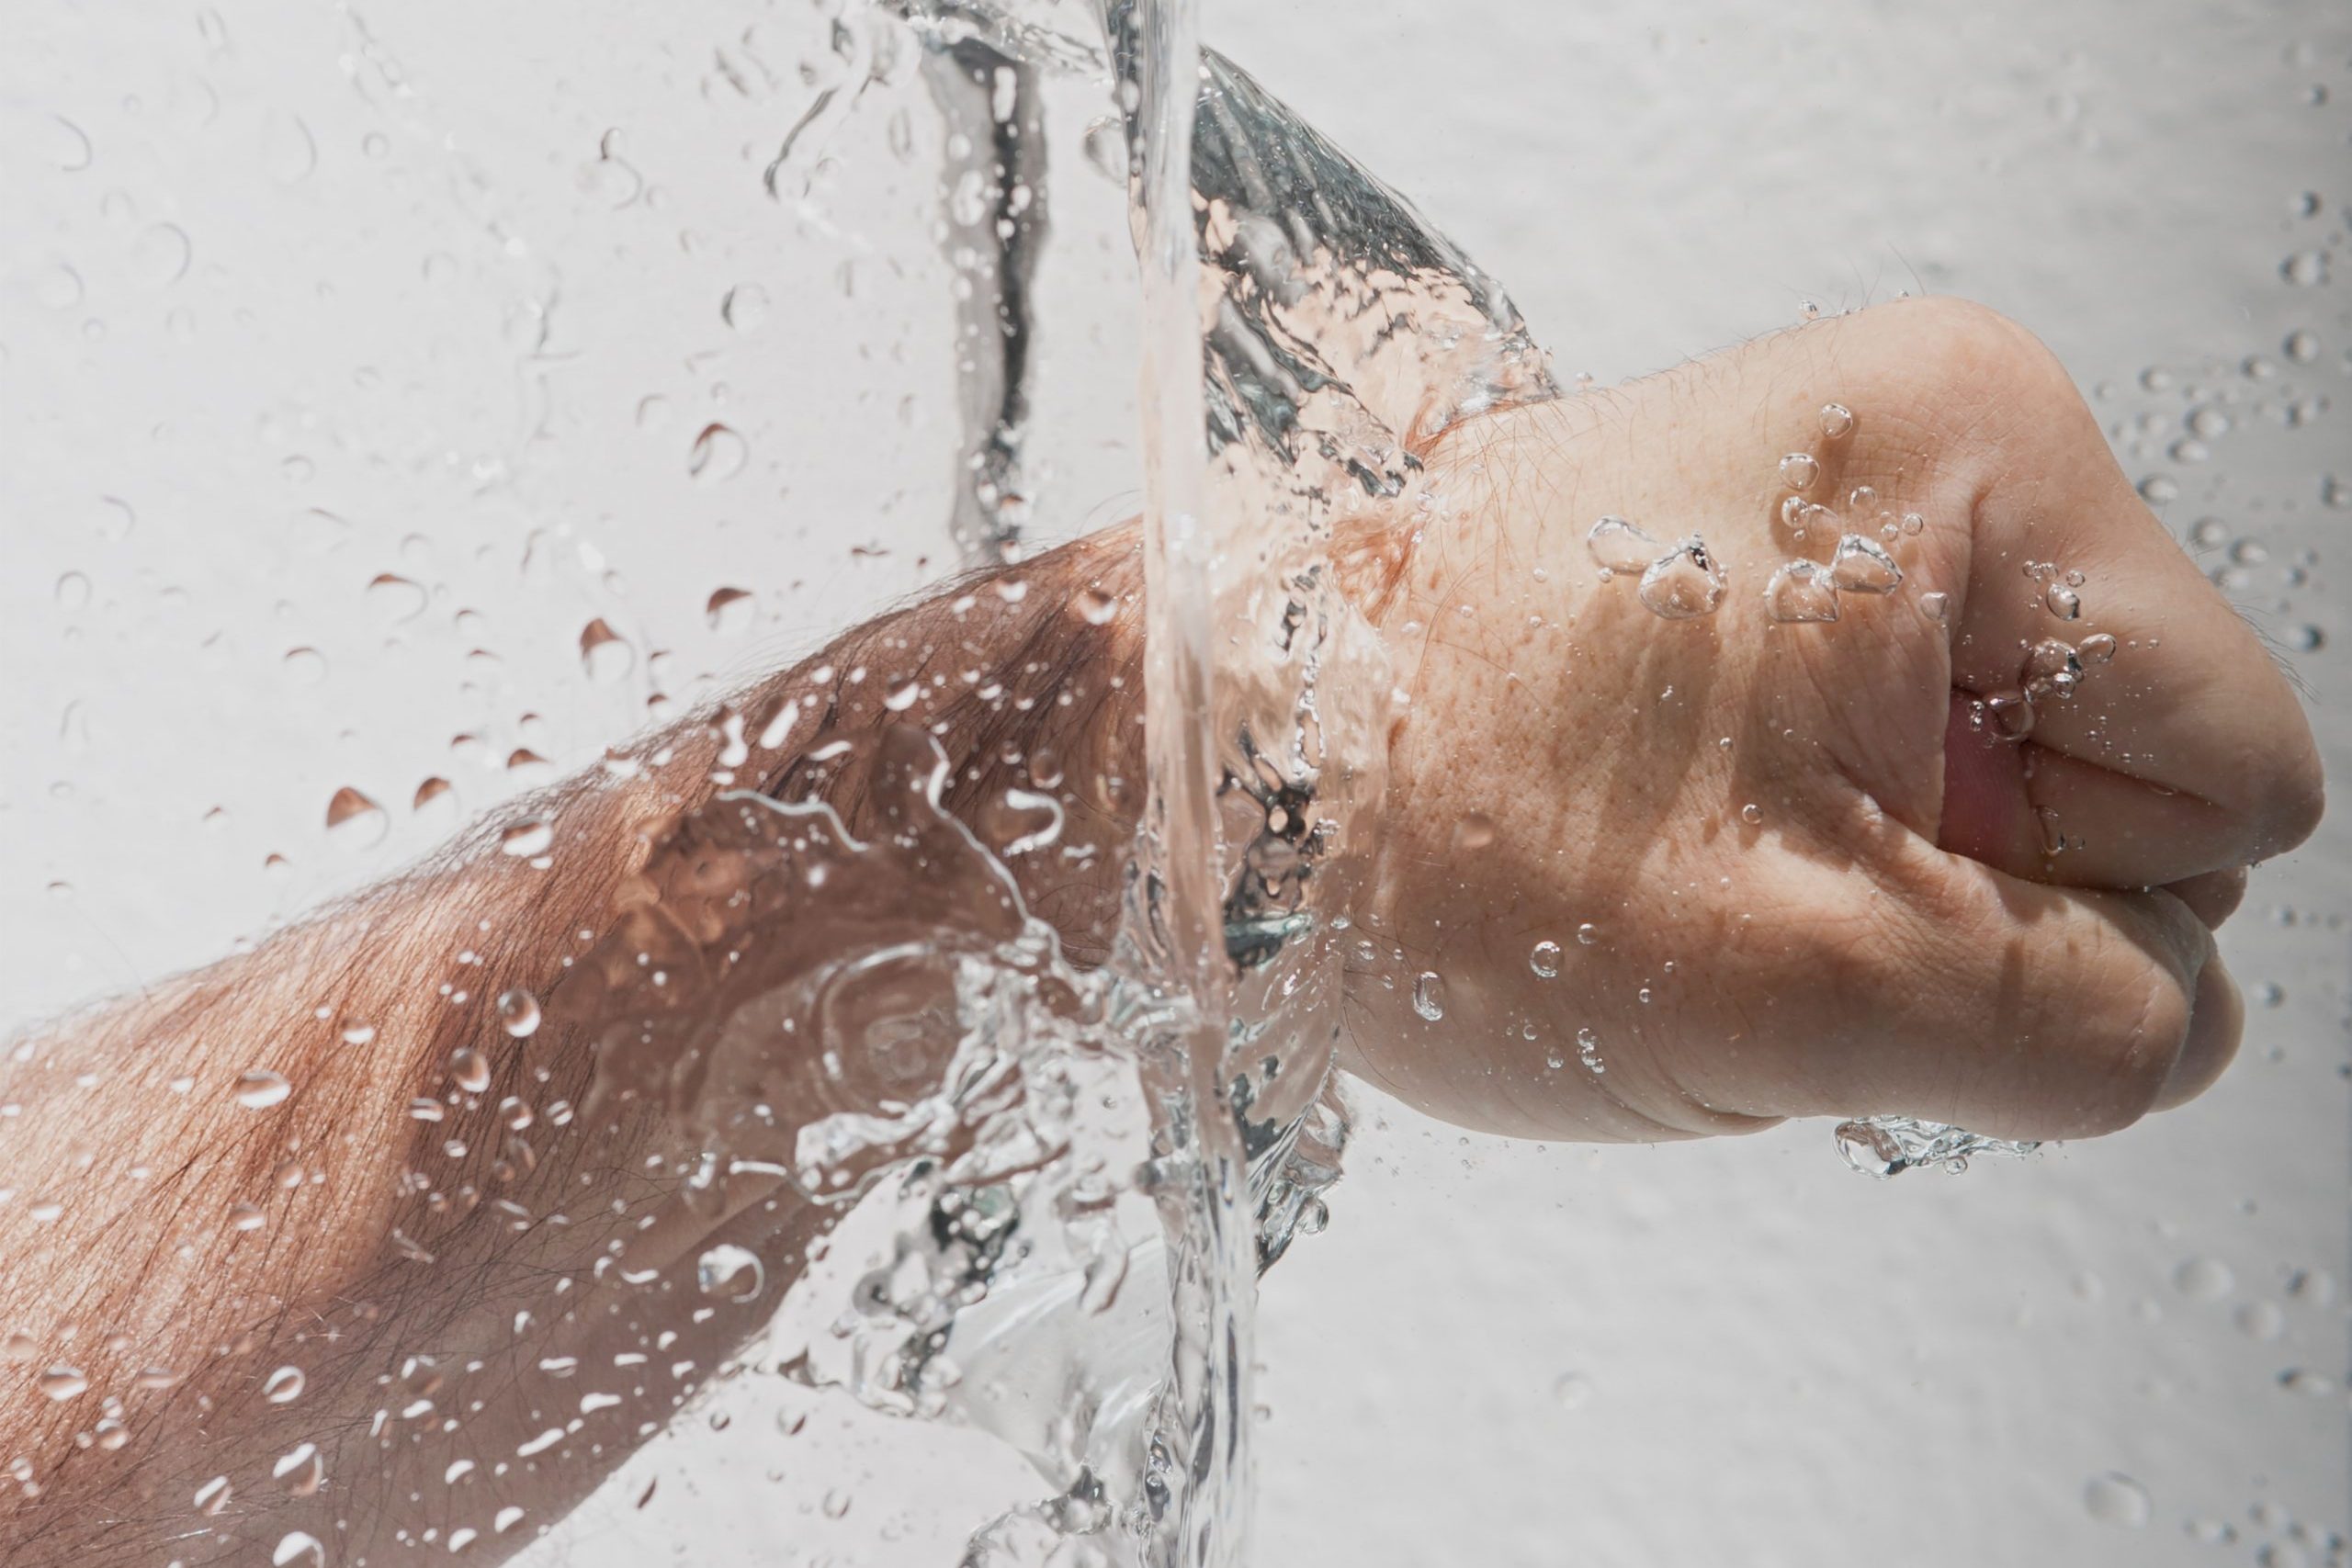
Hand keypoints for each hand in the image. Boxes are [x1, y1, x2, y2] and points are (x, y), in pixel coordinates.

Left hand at [1339, 298, 2322, 1142]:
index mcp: (1978, 460)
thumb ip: (2080, 1031)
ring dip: (1869, 876)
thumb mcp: (1808, 988)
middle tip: (1748, 887)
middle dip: (1960, 886)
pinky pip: (1883, 755)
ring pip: (1994, 783)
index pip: (2234, 780)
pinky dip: (1798, 839)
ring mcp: (1826, 494)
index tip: (1859, 904)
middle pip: (2120, 770)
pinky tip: (1663, 834)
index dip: (2073, 910)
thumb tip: (2174, 1018)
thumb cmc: (1421, 819)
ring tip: (1680, 857)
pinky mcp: (1751, 562)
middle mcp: (1914, 435)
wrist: (1195, 755)